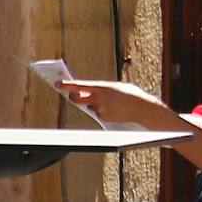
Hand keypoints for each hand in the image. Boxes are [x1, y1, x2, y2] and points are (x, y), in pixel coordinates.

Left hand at [57, 79, 175, 129]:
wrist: (143, 109)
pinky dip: (104, 112)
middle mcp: (99, 98)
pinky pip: (98, 114)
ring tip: (112, 103)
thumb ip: (103, 89)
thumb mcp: (117, 87)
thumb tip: (90, 91)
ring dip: (96, 104)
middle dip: (74, 96)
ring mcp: (100, 108)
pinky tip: (114, 110)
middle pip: (77, 98)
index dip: (67, 84)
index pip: (80, 85)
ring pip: (90, 106)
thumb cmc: (133, 95)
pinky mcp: (103, 118)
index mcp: (103, 86)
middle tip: (73, 95)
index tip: (57, 83)